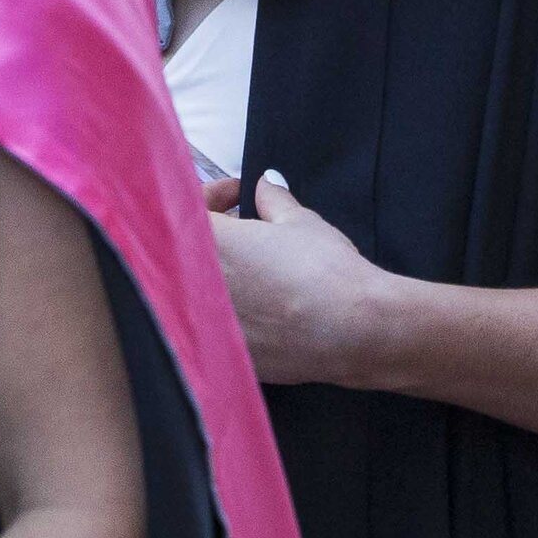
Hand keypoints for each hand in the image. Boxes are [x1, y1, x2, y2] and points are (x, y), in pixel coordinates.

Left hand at [207, 176, 390, 387]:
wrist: (352, 329)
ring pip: (197, 289)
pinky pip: (214, 323)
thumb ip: (272, 201)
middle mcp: (195, 283)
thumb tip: (265, 186)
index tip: (238, 196)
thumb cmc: (325, 269)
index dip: (213, 196)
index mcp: (210, 242)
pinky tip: (262, 307)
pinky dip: (230, 309)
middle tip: (245, 231)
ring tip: (255, 270)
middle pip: (186, 251)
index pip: (186, 209)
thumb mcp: (300, 222)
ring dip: (219, 273)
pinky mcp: (222, 351)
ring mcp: (205, 322)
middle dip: (213, 235)